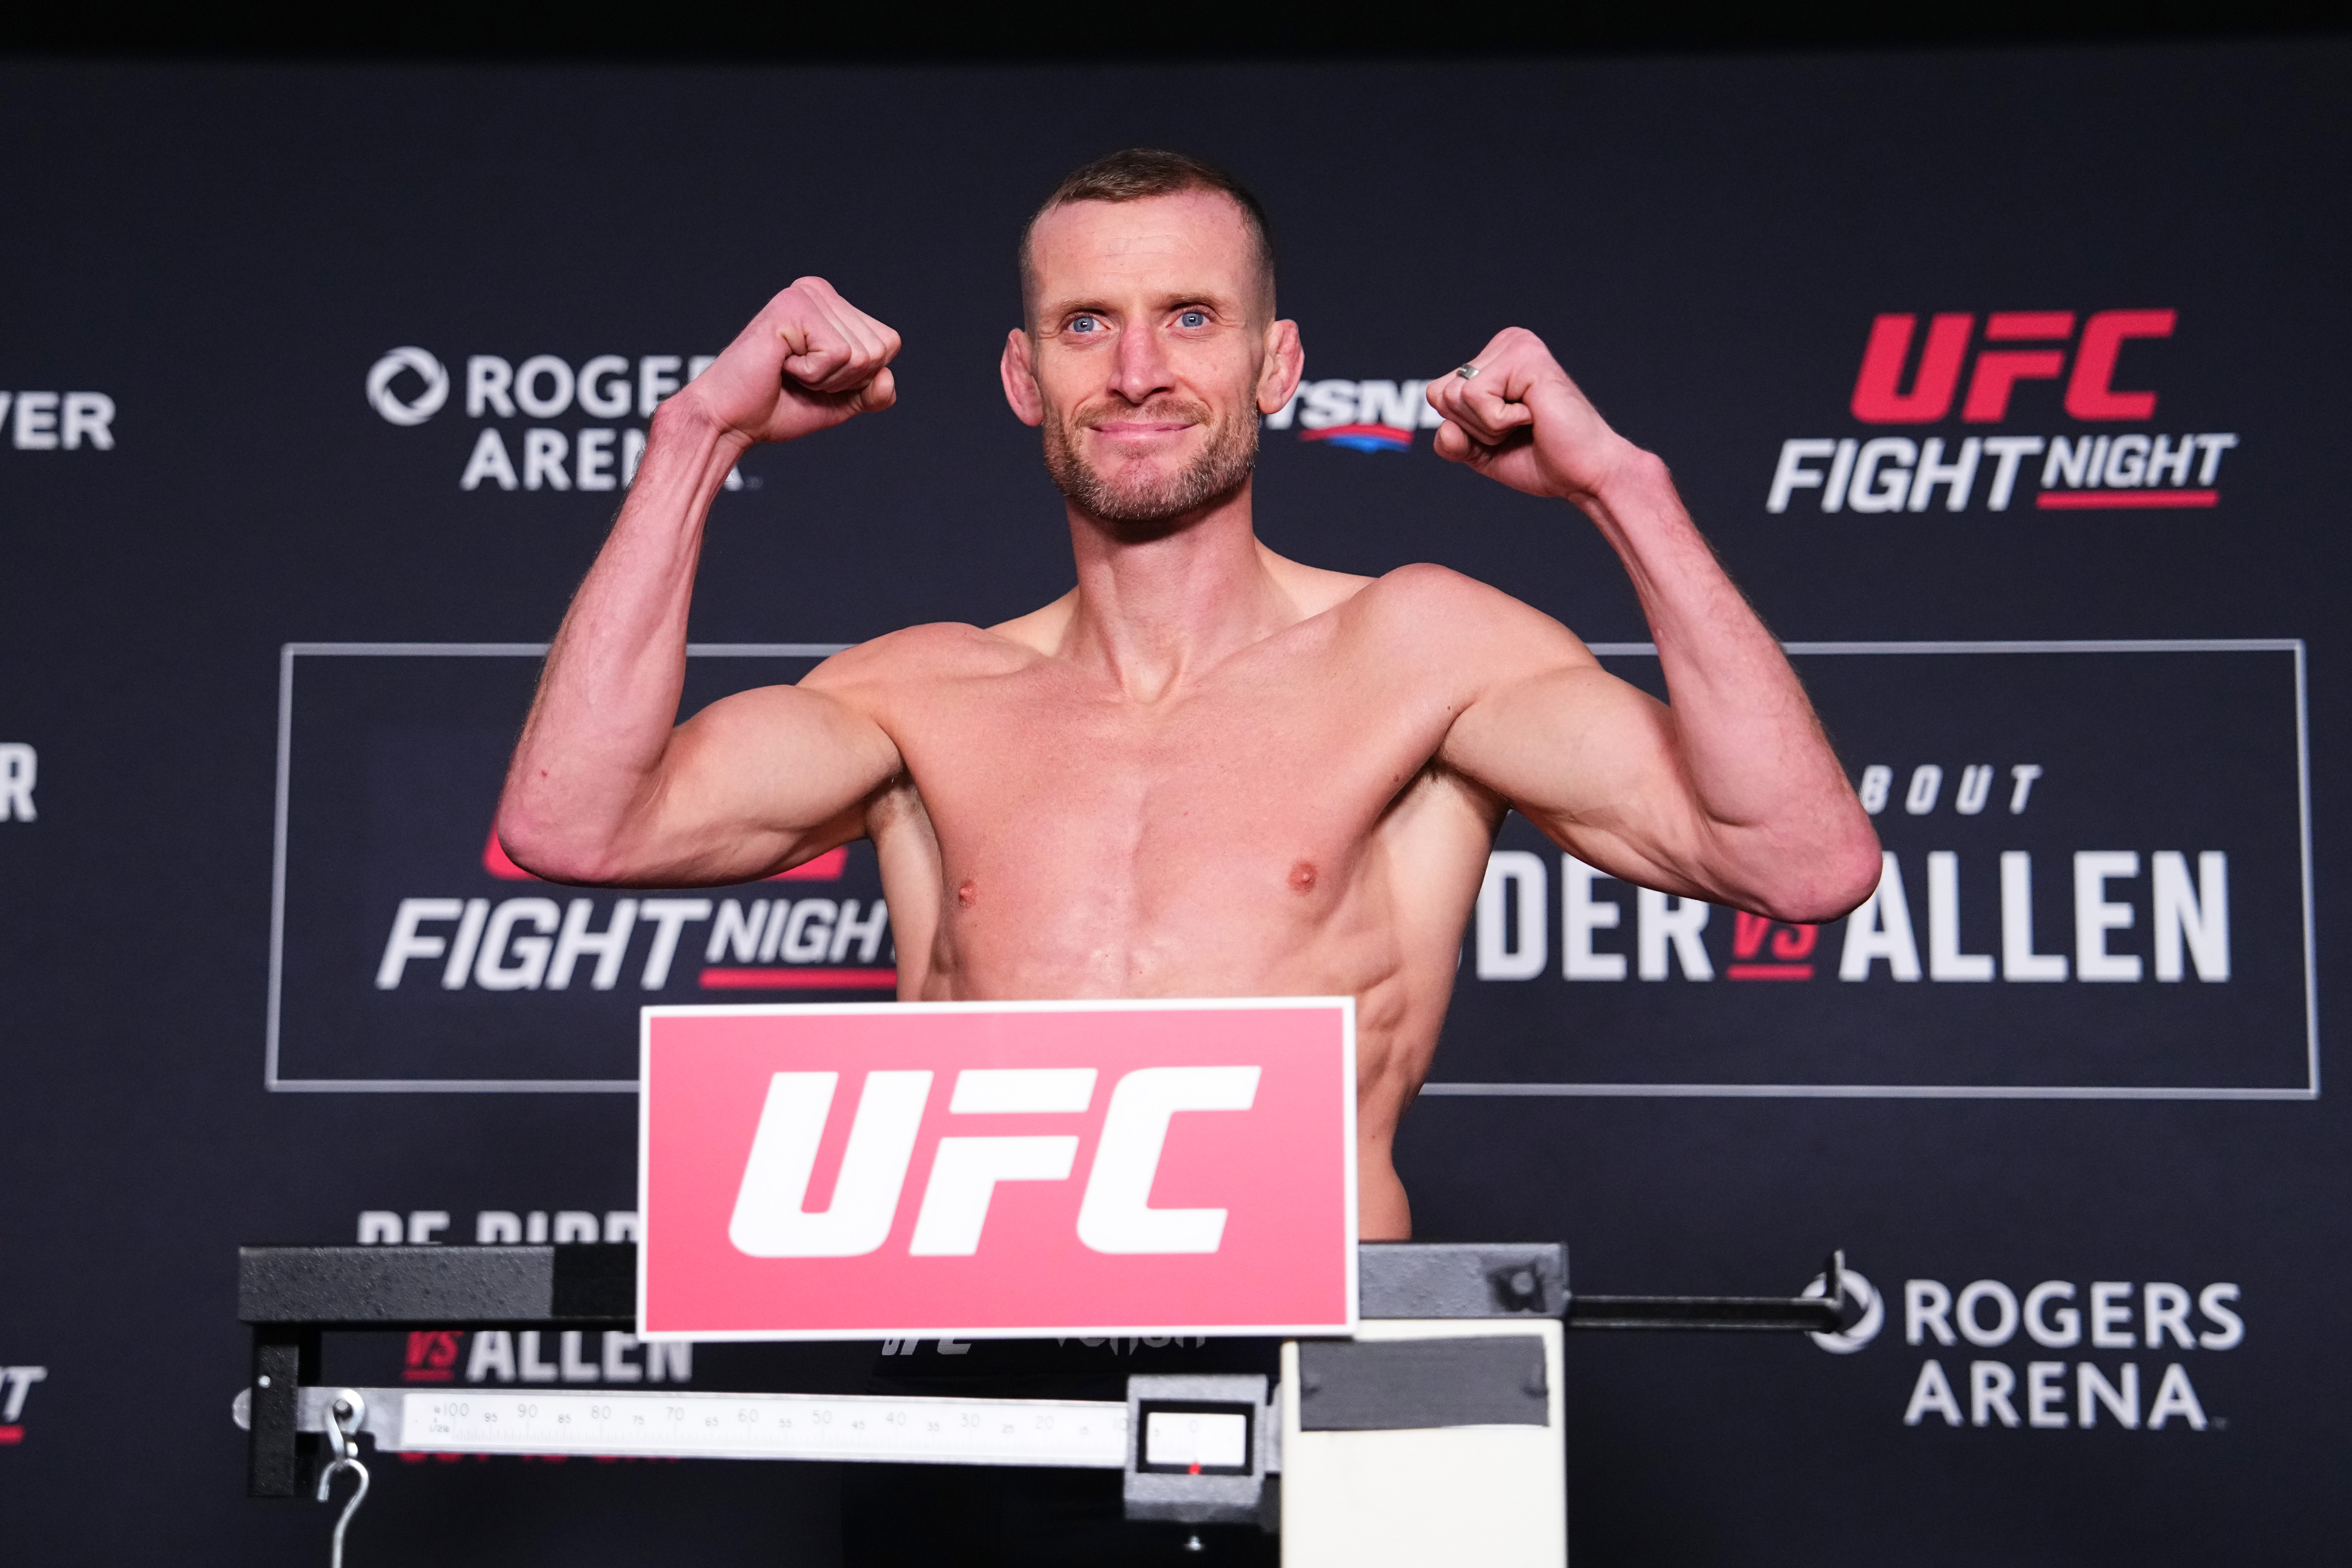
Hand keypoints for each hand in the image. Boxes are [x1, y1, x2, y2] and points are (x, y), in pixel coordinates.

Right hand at [678, 277, 900, 447]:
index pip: (889, 344)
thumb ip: (874, 391)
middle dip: (845, 380)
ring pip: (862, 354)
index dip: (860, 378)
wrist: (732, 420)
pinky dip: (813, 375)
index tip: (817, 378)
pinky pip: (839, 355)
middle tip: (801, 378)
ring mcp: (805, 295)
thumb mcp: (841, 401)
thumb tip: (887, 377)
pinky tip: (782, 366)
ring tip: (790, 371)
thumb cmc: (778, 407)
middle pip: (881, 348)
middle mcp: (820, 291)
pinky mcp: (792, 307)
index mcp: (833, 306)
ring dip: (827, 379)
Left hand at [1424, 327, 1638, 501]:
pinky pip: (1475, 397)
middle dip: (1474, 428)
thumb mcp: (1481, 452)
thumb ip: (1452, 440)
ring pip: (1455, 396)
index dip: (1464, 428)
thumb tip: (1445, 428)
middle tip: (1519, 429)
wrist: (1585, 473)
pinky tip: (1534, 416)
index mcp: (1494, 358)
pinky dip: (1500, 422)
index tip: (1505, 431)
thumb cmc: (1542, 459)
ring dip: (1489, 427)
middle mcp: (1505, 343)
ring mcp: (1516, 345)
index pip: (1437, 394)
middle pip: (1441, 394)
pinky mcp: (1525, 357)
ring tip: (1528, 422)